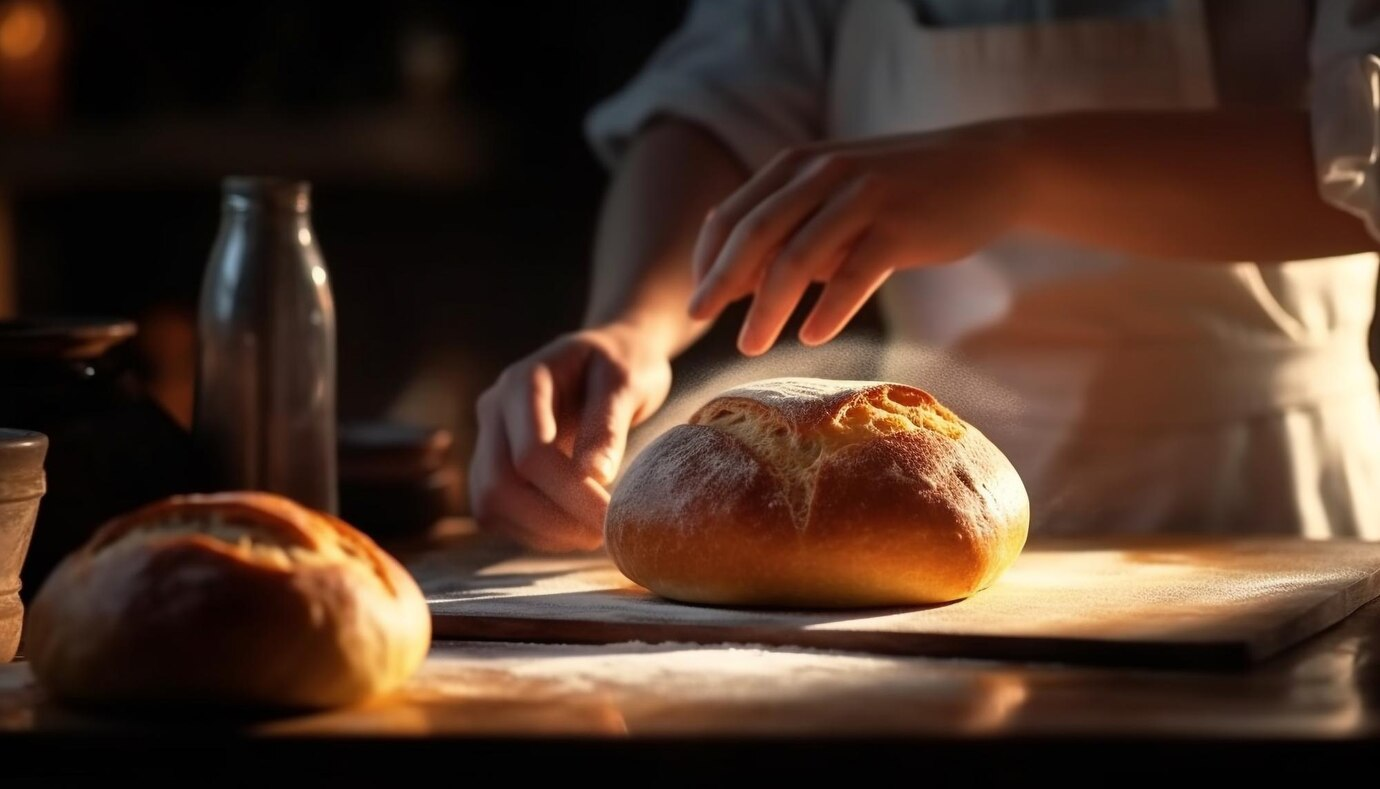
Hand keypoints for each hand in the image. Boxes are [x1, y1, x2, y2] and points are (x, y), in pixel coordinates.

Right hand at [468, 323, 672, 551]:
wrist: (609, 357)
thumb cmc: (621, 364)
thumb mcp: (627, 383)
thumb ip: (609, 424)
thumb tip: (595, 474)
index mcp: (523, 381)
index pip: (530, 452)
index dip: (570, 492)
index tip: (614, 515)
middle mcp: (494, 410)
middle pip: (499, 485)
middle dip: (553, 520)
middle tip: (605, 534)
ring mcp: (488, 440)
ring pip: (491, 506)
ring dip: (543, 532)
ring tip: (595, 533)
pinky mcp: (493, 467)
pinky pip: (499, 514)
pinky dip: (536, 532)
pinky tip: (575, 529)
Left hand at [688, 124, 1024, 354]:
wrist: (987, 168)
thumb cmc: (901, 193)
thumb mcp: (836, 197)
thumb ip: (789, 230)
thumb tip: (734, 281)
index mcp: (799, 166)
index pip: (734, 214)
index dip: (707, 258)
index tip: (697, 300)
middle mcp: (824, 174)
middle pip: (755, 234)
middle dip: (721, 281)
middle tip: (698, 320)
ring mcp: (863, 196)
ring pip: (798, 257)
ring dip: (767, 306)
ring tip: (750, 345)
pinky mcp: (901, 225)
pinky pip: (855, 273)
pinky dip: (830, 308)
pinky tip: (814, 337)